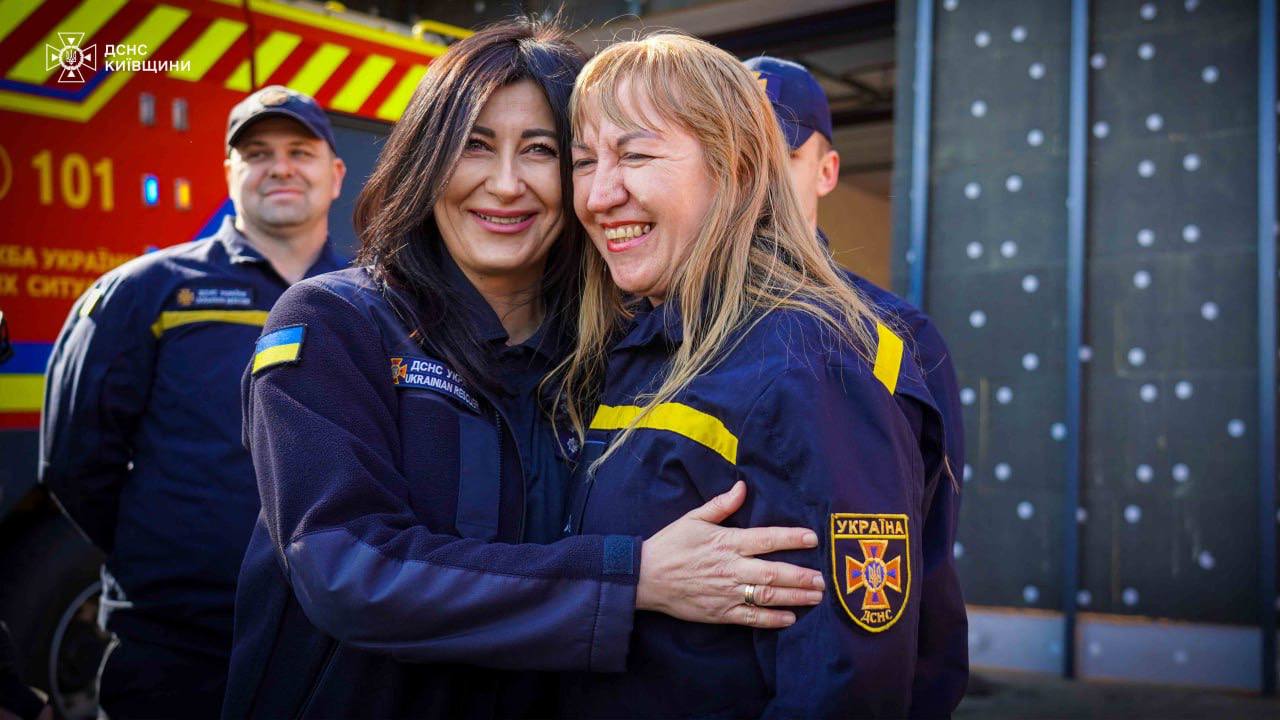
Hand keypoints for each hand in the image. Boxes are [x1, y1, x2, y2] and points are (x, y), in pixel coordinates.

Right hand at [636, 480, 824, 628]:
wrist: (645, 578)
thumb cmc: (670, 545)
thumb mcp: (693, 518)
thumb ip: (721, 505)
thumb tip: (742, 487)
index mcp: (726, 542)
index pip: (766, 539)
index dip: (791, 538)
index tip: (812, 538)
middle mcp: (731, 568)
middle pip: (774, 572)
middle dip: (801, 575)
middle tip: (824, 579)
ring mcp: (726, 592)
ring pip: (768, 596)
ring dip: (795, 596)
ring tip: (816, 596)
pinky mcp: (720, 612)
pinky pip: (751, 617)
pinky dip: (772, 619)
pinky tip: (790, 618)